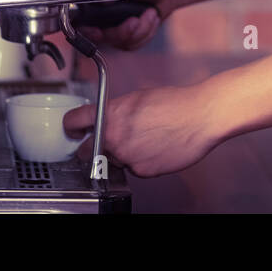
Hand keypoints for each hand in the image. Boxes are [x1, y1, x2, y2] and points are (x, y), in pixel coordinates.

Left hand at [64, 82, 224, 177]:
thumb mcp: (136, 99)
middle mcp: (114, 138)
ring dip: (122, 154)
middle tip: (108, 140)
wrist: (199, 117)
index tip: (73, 130)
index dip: (72, 126)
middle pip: (87, 150)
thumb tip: (108, 119)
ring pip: (113, 160)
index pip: (74, 122)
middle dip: (93, 147)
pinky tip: (155, 148)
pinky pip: (133, 169)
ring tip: (146, 140)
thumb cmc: (174, 104)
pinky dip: (140, 161)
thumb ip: (116, 112)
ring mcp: (127, 157)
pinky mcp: (141, 171)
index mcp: (110, 115)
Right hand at [77, 0, 176, 50]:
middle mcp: (101, 14)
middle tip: (136, 20)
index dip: (86, 31)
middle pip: (104, 37)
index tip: (98, 31)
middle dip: (124, 31)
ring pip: (121, 43)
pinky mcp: (128, 35)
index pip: (79, 21)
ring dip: (141, 30)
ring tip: (150, 13)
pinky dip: (147, 32)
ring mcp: (114, 26)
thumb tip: (102, 1)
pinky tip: (152, 18)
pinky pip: (133, 44)